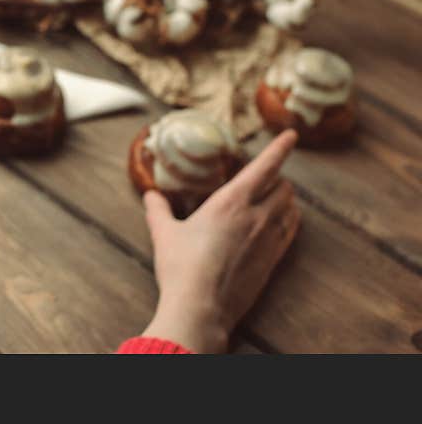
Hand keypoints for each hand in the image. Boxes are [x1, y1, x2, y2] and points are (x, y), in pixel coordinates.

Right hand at [140, 130, 300, 352]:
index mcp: (230, 202)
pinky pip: (291, 232)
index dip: (279, 148)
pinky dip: (290, 221)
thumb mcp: (164, 234)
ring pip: (291, 208)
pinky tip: (281, 224)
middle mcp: (255, 216)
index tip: (290, 135)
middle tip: (269, 177)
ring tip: (276, 197)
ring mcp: (268, 239)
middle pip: (284, 187)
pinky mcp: (274, 261)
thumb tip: (151, 195)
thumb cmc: (181, 267)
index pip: (264, 167)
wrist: (201, 307)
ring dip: (286, 199)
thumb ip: (158, 210)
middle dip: (279, 178)